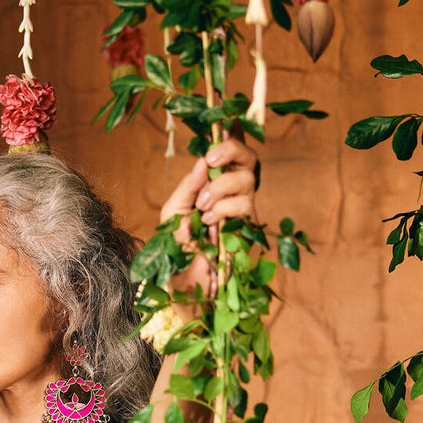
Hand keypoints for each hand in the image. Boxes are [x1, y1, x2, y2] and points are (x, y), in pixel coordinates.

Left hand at [160, 135, 259, 300]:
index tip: (210, 151)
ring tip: (202, 209)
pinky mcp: (249, 229)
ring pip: (246, 182)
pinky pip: (246, 207)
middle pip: (248, 159)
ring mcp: (243, 210)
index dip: (229, 144)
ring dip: (220, 189)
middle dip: (231, 153)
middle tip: (212, 161)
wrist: (182, 278)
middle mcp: (232, 194)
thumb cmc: (176, 246)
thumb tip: (202, 162)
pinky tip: (210, 223)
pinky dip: (225, 209)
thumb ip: (188, 187)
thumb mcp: (174, 211)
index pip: (231, 155)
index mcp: (214, 185)